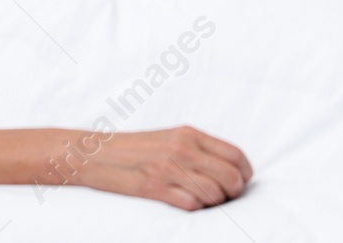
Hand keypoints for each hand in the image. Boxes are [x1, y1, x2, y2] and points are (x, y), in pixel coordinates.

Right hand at [75, 125, 252, 209]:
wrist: (97, 153)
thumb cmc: (137, 148)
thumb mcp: (172, 137)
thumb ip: (199, 148)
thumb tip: (229, 167)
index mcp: (190, 134)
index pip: (235, 155)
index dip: (244, 173)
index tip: (240, 182)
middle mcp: (183, 149)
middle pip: (230, 176)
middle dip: (234, 192)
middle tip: (225, 197)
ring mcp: (169, 169)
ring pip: (214, 194)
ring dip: (213, 203)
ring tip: (204, 201)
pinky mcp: (154, 187)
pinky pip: (191, 204)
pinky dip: (194, 207)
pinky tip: (186, 202)